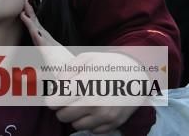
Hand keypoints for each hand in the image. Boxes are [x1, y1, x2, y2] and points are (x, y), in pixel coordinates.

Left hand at [20, 1, 137, 132]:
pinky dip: (90, 122)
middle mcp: (94, 104)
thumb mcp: (85, 59)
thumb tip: (55, 86)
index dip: (51, 100)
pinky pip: (93, 131)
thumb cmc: (107, 64)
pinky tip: (94, 110)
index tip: (54, 96)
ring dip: (75, 116)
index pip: (54, 103)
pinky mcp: (114, 124)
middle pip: (63, 116)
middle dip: (61, 109)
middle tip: (68, 100)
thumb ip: (66, 71)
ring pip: (76, 125)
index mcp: (84, 86)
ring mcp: (106, 116)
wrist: (137, 72)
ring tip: (82, 103)